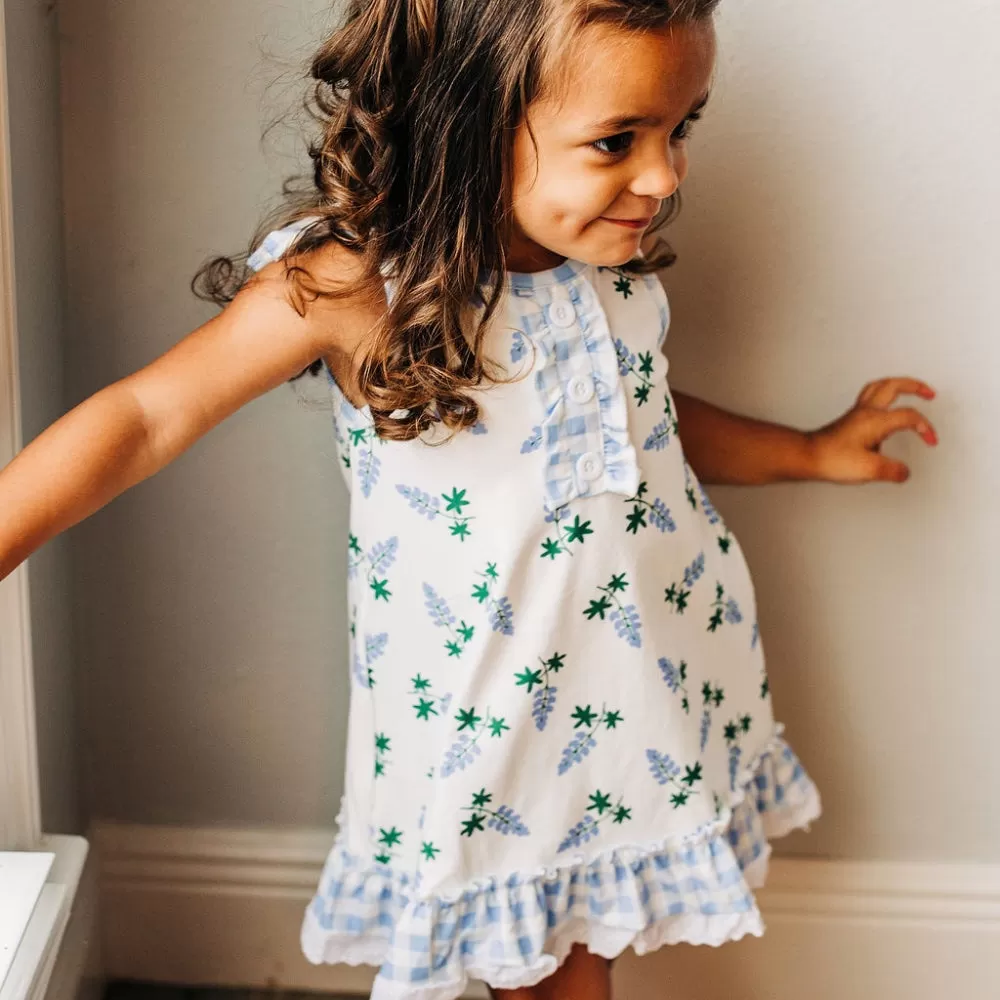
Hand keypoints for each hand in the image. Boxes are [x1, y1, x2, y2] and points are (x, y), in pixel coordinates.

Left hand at [807, 378, 937, 483]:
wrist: (807, 456)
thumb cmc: (832, 458)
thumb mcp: (869, 469)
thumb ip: (892, 470)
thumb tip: (904, 472)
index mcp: (876, 420)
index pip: (909, 416)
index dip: (926, 427)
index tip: (931, 440)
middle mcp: (866, 411)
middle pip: (894, 385)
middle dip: (915, 386)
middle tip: (929, 392)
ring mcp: (856, 413)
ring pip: (879, 386)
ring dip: (897, 385)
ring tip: (909, 389)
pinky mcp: (849, 419)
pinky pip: (869, 397)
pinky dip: (883, 395)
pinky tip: (884, 407)